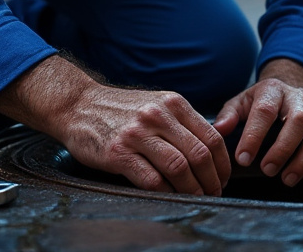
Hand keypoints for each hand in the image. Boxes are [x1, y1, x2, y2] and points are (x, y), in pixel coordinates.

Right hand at [0, 55, 230, 195]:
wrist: (79, 105)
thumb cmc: (121, 110)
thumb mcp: (157, 104)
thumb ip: (182, 122)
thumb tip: (213, 149)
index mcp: (173, 104)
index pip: (211, 137)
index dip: (222, 164)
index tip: (223, 178)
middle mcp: (158, 115)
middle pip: (199, 154)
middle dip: (211, 180)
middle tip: (213, 193)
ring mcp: (138, 134)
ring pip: (179, 167)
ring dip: (192, 189)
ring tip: (195, 198)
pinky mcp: (119, 152)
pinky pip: (151, 179)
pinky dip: (165, 192)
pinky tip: (169, 196)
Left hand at [212, 58, 302, 186]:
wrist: (291, 89)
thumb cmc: (263, 102)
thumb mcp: (243, 102)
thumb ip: (229, 114)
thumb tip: (219, 129)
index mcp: (273, 90)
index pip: (265, 110)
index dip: (254, 135)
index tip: (243, 159)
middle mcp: (300, 96)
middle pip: (299, 120)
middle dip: (284, 148)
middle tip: (268, 170)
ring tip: (288, 179)